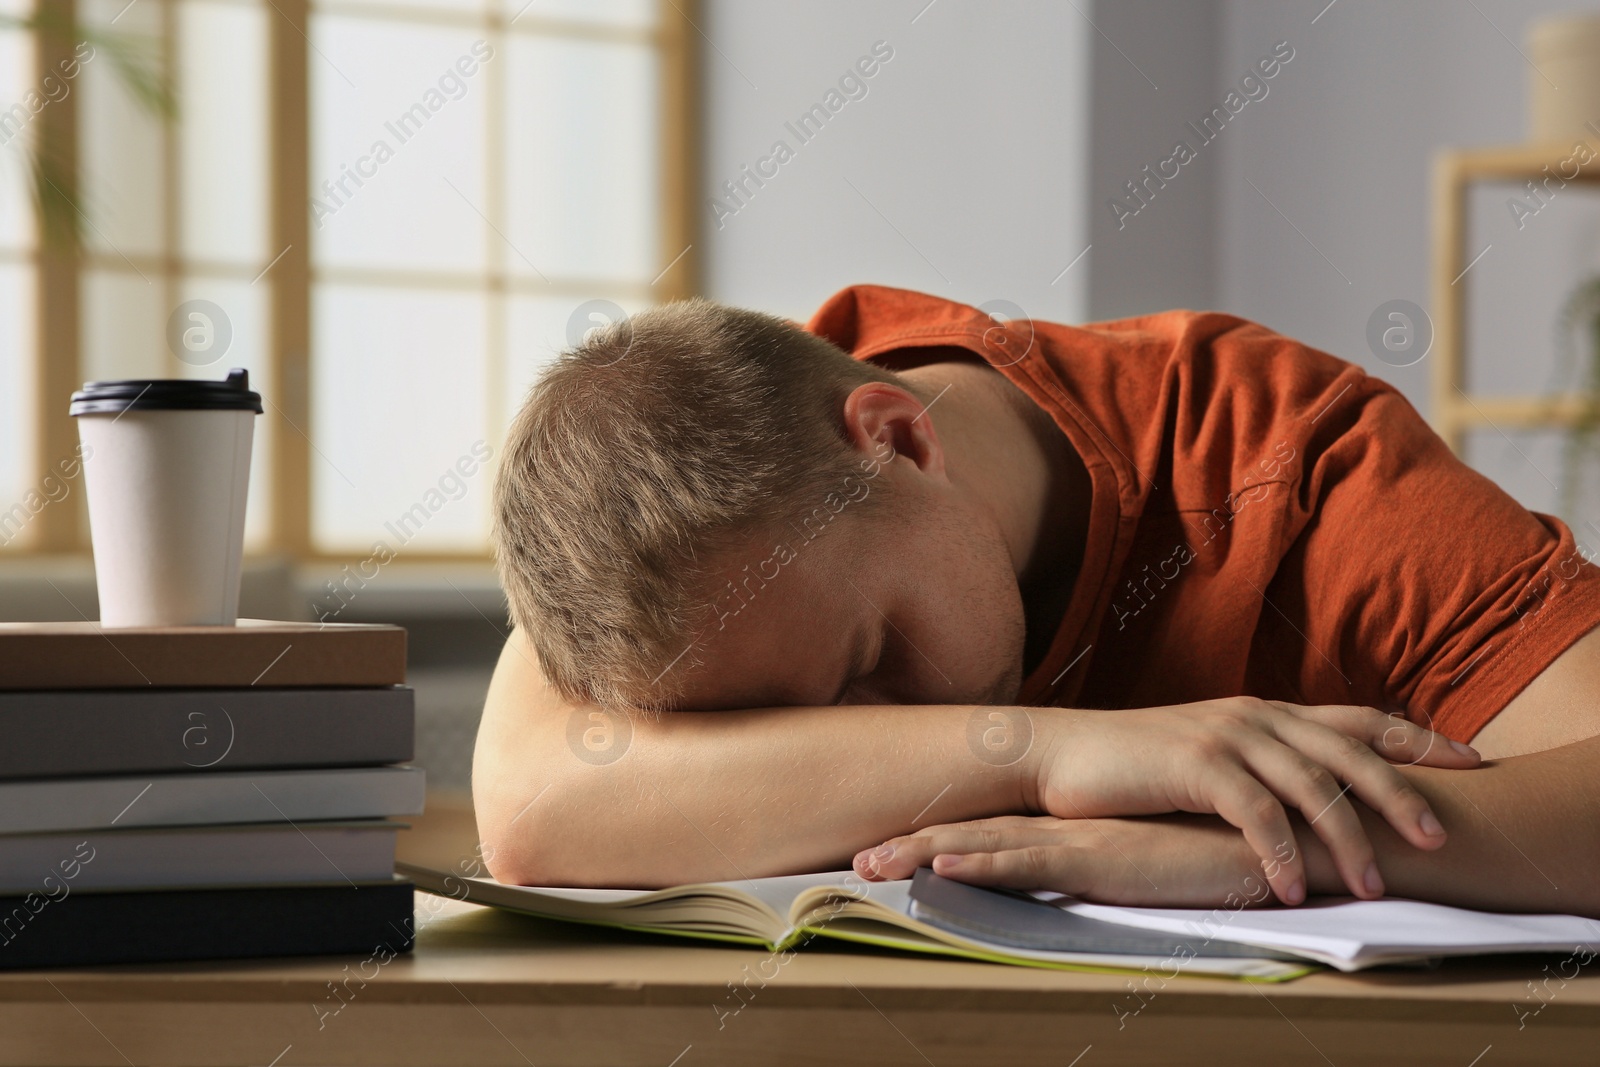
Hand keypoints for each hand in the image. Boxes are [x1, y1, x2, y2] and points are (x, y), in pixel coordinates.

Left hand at [855, 813, 1290, 907]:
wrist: (1281, 837)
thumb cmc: (1229, 853)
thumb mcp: (1166, 864)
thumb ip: (1132, 868)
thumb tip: (1104, 884)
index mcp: (1079, 832)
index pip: (995, 835)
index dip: (940, 841)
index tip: (889, 850)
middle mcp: (1071, 830)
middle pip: (974, 835)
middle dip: (910, 847)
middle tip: (854, 862)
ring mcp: (1083, 840)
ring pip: (986, 846)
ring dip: (923, 854)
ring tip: (868, 865)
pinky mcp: (1105, 858)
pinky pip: (1031, 863)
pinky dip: (983, 866)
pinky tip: (941, 868)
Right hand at [1019, 698, 1477, 903]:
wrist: (1061, 754)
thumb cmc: (1136, 767)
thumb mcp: (1212, 757)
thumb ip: (1262, 766)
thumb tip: (1314, 802)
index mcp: (1267, 712)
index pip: (1360, 719)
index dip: (1418, 739)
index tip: (1472, 763)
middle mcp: (1256, 716)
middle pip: (1352, 750)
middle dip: (1403, 794)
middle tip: (1440, 839)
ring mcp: (1227, 736)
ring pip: (1313, 785)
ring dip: (1347, 840)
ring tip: (1370, 888)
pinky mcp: (1195, 765)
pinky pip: (1256, 813)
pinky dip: (1280, 855)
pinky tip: (1290, 891)